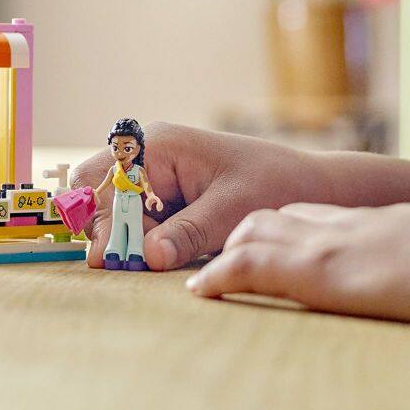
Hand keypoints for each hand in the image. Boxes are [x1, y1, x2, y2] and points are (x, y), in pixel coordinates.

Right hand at [70, 124, 333, 270]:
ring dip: (124, 239)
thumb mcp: (231, 211)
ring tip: (147, 262)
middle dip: (106, 229)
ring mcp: (155, 176)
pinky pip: (137, 220)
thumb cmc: (274, 184)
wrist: (309, 186)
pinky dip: (140, 241)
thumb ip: (185, 233)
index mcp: (159, 146)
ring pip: (115, 212)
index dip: (101, 217)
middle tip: (123, 263)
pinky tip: (160, 256)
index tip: (108, 256)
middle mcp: (149, 156)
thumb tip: (147, 256)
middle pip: (99, 193)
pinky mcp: (166, 197)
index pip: (104, 178)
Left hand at [189, 201, 409, 367]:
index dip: (294, 227)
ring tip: (206, 275)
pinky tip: (201, 290)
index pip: (324, 216)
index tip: (277, 240)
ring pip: (254, 231)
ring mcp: (328, 243)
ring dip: (227, 251)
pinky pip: (248, 264)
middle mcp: (350, 226)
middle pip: (279, 215)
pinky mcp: (312, 267)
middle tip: (226, 254)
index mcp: (387, 227)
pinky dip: (220, 275)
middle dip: (248, 232)